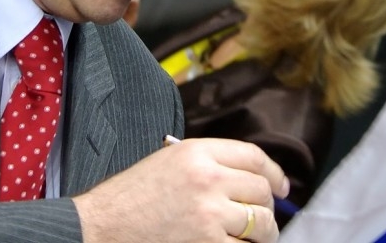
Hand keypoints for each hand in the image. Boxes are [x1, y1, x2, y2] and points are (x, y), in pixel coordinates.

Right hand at [72, 137, 289, 241]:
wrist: (102, 226)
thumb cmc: (132, 196)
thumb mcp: (169, 161)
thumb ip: (208, 162)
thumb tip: (248, 177)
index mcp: (198, 152)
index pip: (254, 156)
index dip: (275, 173)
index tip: (282, 186)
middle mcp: (209, 179)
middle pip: (262, 190)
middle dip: (267, 206)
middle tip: (263, 218)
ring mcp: (210, 215)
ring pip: (262, 223)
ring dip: (264, 233)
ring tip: (254, 237)